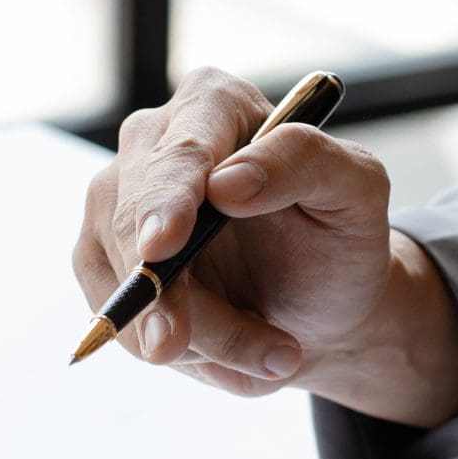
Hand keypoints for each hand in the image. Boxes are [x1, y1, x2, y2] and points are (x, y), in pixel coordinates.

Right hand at [71, 66, 457, 423]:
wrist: (317, 305)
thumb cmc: (340, 238)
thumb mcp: (357, 192)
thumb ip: (304, 163)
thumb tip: (228, 182)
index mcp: (214, 105)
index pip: (181, 152)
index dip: (167, 201)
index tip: (160, 249)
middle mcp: (152, 143)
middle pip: (138, 223)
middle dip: (168, 294)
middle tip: (191, 349)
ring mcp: (116, 203)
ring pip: (126, 280)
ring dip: (194, 336)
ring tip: (269, 352)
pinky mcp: (100, 259)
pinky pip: (120, 317)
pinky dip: (179, 350)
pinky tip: (228, 352)